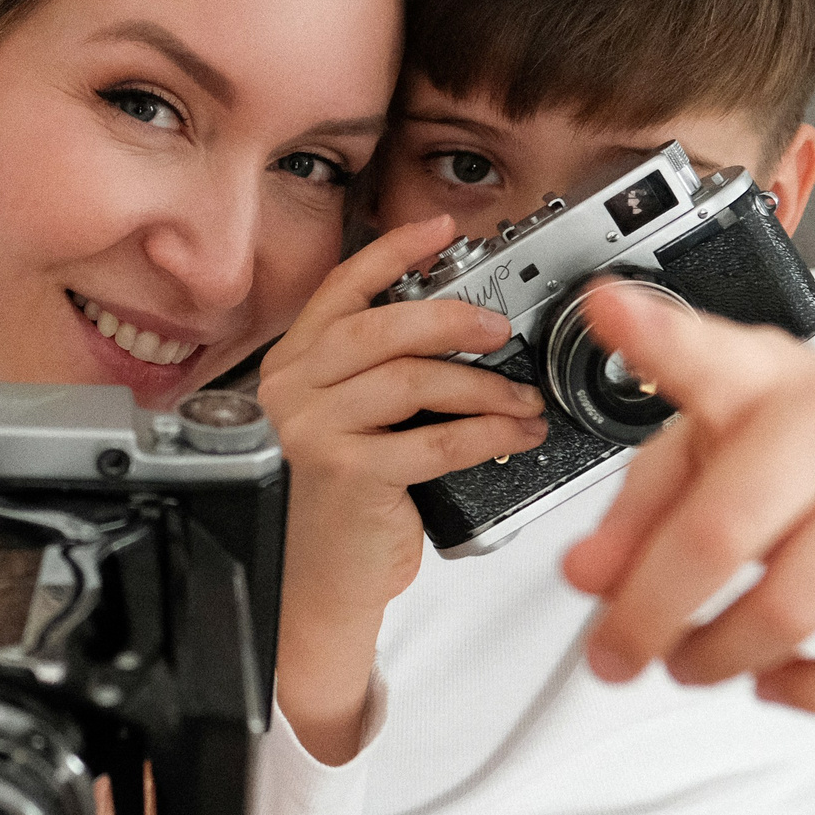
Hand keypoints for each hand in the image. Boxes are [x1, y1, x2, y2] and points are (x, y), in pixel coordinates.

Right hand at [254, 218, 545, 758]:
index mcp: (292, 366)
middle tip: (499, 330)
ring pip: (414, 378)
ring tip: (521, 399)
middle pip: (381, 325)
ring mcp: (314, 431)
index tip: (440, 229)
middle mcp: (293, 391)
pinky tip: (512, 434)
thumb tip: (459, 329)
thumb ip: (376, 375)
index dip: (393, 252)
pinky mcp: (348, 473)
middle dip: (453, 318)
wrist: (315, 586)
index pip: (341, 289)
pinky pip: (435, 439)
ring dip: (484, 386)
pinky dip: (486, 433)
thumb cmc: (339, 506)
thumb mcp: (346, 425)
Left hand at [561, 283, 814, 716]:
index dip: (655, 336)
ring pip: (795, 609)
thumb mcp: (718, 454)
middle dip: (649, 615)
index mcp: (765, 376)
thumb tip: (588, 575)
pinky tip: (780, 682)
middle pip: (724, 532)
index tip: (605, 309)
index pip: (707, 355)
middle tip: (615, 654)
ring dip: (720, 660)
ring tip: (694, 663)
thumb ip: (640, 510)